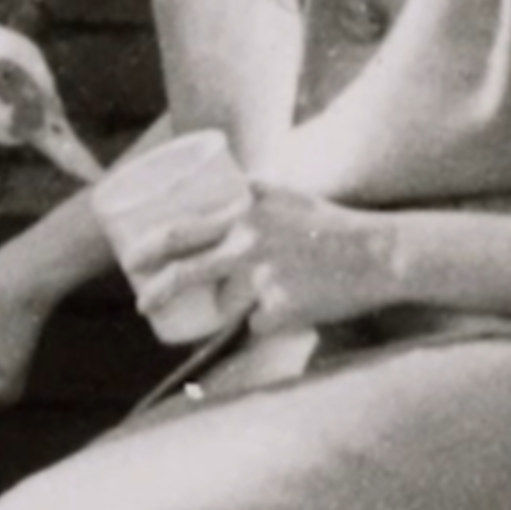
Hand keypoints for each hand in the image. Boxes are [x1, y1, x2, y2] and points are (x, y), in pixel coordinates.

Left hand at [129, 187, 396, 337]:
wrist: (379, 255)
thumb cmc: (330, 224)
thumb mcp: (285, 196)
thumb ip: (249, 193)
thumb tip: (219, 186)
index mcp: (244, 213)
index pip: (180, 231)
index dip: (148, 248)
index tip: (131, 260)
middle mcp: (248, 244)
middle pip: (184, 272)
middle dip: (154, 290)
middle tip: (140, 302)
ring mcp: (263, 279)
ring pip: (220, 306)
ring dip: (206, 314)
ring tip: (204, 315)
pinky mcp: (281, 310)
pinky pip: (257, 323)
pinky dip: (264, 322)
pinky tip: (291, 311)